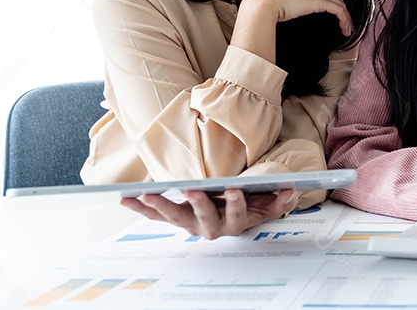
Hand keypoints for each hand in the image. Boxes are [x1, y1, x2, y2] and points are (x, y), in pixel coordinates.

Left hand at [120, 188, 295, 238]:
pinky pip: (156, 216)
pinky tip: (126, 199)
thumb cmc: (249, 207)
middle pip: (201, 218)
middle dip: (196, 204)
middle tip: (191, 190)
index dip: (235, 203)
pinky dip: (140, 208)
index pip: (236, 213)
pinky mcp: (175, 219)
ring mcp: (190, 225)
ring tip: (144, 195)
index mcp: (233, 223)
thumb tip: (290, 189)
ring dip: (159, 207)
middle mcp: (210, 228)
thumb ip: (280, 201)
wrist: (232, 219)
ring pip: (174, 218)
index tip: (234, 189)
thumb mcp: (268, 206)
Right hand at [247, 0, 352, 35]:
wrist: (266, 2)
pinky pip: (339, 10)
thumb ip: (296, 4)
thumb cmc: (270, 5)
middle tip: (349, 21)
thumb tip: (295, 11)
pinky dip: (344, 20)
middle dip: (345, 8)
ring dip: (346, 18)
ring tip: (347, 30)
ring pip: (340, 4)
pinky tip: (344, 29)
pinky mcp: (320, 0)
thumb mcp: (287, 3)